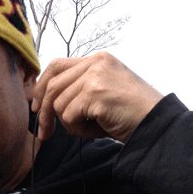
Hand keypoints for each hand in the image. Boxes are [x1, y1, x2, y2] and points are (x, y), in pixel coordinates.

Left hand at [32, 52, 163, 143]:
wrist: (156, 124)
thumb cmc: (131, 115)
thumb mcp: (103, 93)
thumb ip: (79, 89)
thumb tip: (44, 101)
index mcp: (98, 59)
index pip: (57, 65)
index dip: (41, 86)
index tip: (35, 106)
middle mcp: (96, 62)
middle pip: (52, 85)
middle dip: (44, 113)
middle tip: (44, 133)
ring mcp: (96, 76)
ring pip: (58, 104)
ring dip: (70, 124)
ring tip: (92, 127)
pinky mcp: (95, 92)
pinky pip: (68, 116)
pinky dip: (79, 129)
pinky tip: (98, 128)